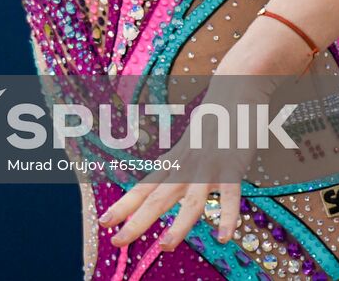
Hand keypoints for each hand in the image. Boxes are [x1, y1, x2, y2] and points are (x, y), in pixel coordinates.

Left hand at [95, 74, 280, 250]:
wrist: (234, 91)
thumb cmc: (213, 120)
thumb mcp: (190, 145)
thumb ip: (181, 167)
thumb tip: (170, 186)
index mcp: (173, 162)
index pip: (143, 188)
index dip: (122, 206)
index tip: (104, 223)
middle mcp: (185, 166)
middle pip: (157, 199)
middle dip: (136, 222)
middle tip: (117, 241)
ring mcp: (207, 167)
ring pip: (190, 202)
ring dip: (178, 226)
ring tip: (165, 247)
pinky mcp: (232, 166)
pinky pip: (230, 195)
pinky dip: (227, 216)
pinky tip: (224, 236)